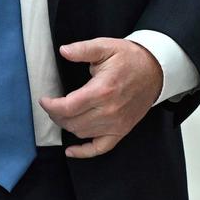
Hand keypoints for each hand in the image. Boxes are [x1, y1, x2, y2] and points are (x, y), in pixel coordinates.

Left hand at [39, 38, 162, 158]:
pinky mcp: (122, 131)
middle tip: (51, 106)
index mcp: (103, 90)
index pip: (68, 107)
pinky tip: (71, 150)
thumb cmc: (130, 58)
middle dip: (56, 115)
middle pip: (72, 122)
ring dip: (67, 126)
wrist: (156, 71)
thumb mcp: (106, 46)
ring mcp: (116, 124)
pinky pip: (100, 148)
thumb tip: (63, 50)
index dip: (51, 106)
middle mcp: (109, 111)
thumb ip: (83, 49)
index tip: (44, 100)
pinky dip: (84, 152)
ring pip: (82, 133)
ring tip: (61, 115)